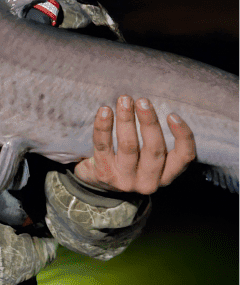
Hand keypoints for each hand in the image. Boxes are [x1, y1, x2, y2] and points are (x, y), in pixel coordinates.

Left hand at [74, 95, 196, 193]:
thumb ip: (156, 138)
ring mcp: (125, 180)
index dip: (183, 136)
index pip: (184, 157)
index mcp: (166, 174)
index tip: (172, 115)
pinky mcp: (104, 174)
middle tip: (143, 101)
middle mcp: (149, 181)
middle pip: (154, 149)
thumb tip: (153, 104)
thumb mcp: (149, 158)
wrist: (99, 183)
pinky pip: (103, 146)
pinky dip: (103, 127)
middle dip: (149, 122)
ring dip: (126, 120)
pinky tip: (105, 111)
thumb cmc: (130, 162)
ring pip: (129, 146)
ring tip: (124, 100)